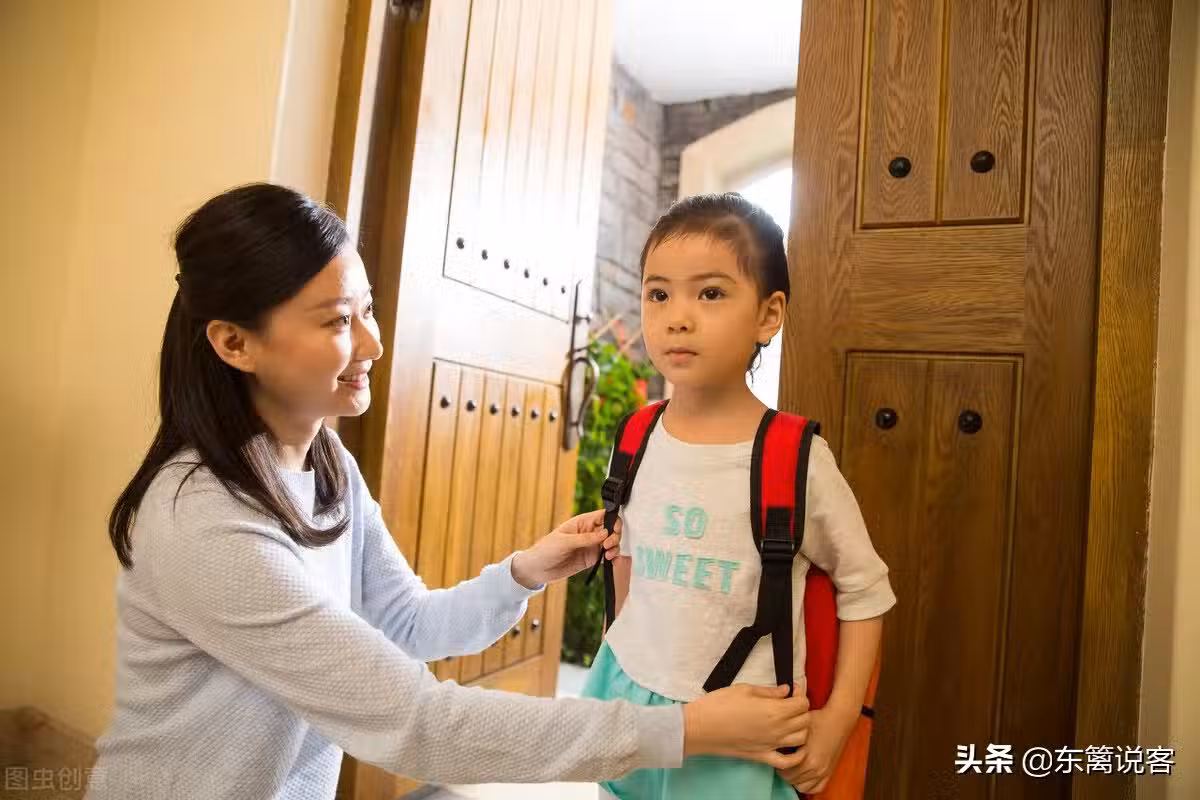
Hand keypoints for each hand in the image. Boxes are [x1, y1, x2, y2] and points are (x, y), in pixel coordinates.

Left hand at [510, 509, 620, 587]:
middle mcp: (589, 533)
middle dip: (614, 536)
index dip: (612, 520)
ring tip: (608, 555)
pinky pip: (606, 556)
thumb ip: (586, 538)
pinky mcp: (591, 559)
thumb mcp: (565, 542)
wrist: (537, 569)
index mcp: (582, 522)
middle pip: (610, 529)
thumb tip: (605, 533)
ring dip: (614, 548)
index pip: (603, 516)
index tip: (613, 530)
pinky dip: (613, 558)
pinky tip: (611, 561)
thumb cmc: (546, 550)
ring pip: (611, 543)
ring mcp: (591, 546)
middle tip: (609, 545)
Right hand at [683, 683, 811, 770]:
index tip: (792, 689)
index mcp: (774, 710)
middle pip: (805, 720)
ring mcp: (771, 745)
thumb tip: (786, 691)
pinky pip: (787, 761)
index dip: (800, 694)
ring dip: (800, 729)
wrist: (701, 727)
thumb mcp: (745, 689)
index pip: (802, 703)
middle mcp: (777, 729)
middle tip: (789, 702)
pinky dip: (796, 756)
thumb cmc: (719, 704)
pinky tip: (793, 747)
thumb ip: (769, 691)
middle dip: (801, 709)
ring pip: (801, 739)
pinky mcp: (762, 756)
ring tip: (789, 721)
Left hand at [778, 702, 858, 792]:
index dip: (778, 765)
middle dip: (785, 772)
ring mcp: (824, 772)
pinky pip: (817, 788)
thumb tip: (773, 746)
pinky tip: (803, 775)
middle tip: (782, 761)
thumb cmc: (818, 720)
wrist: (838, 720)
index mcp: (808, 760)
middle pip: (793, 780)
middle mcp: (816, 769)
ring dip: (796, 779)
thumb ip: (786, 739)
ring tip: (792, 768)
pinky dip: (808, 785)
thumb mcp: (799, 727)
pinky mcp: (829, 772)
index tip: (777, 757)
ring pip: (803, 786)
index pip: (786, 773)